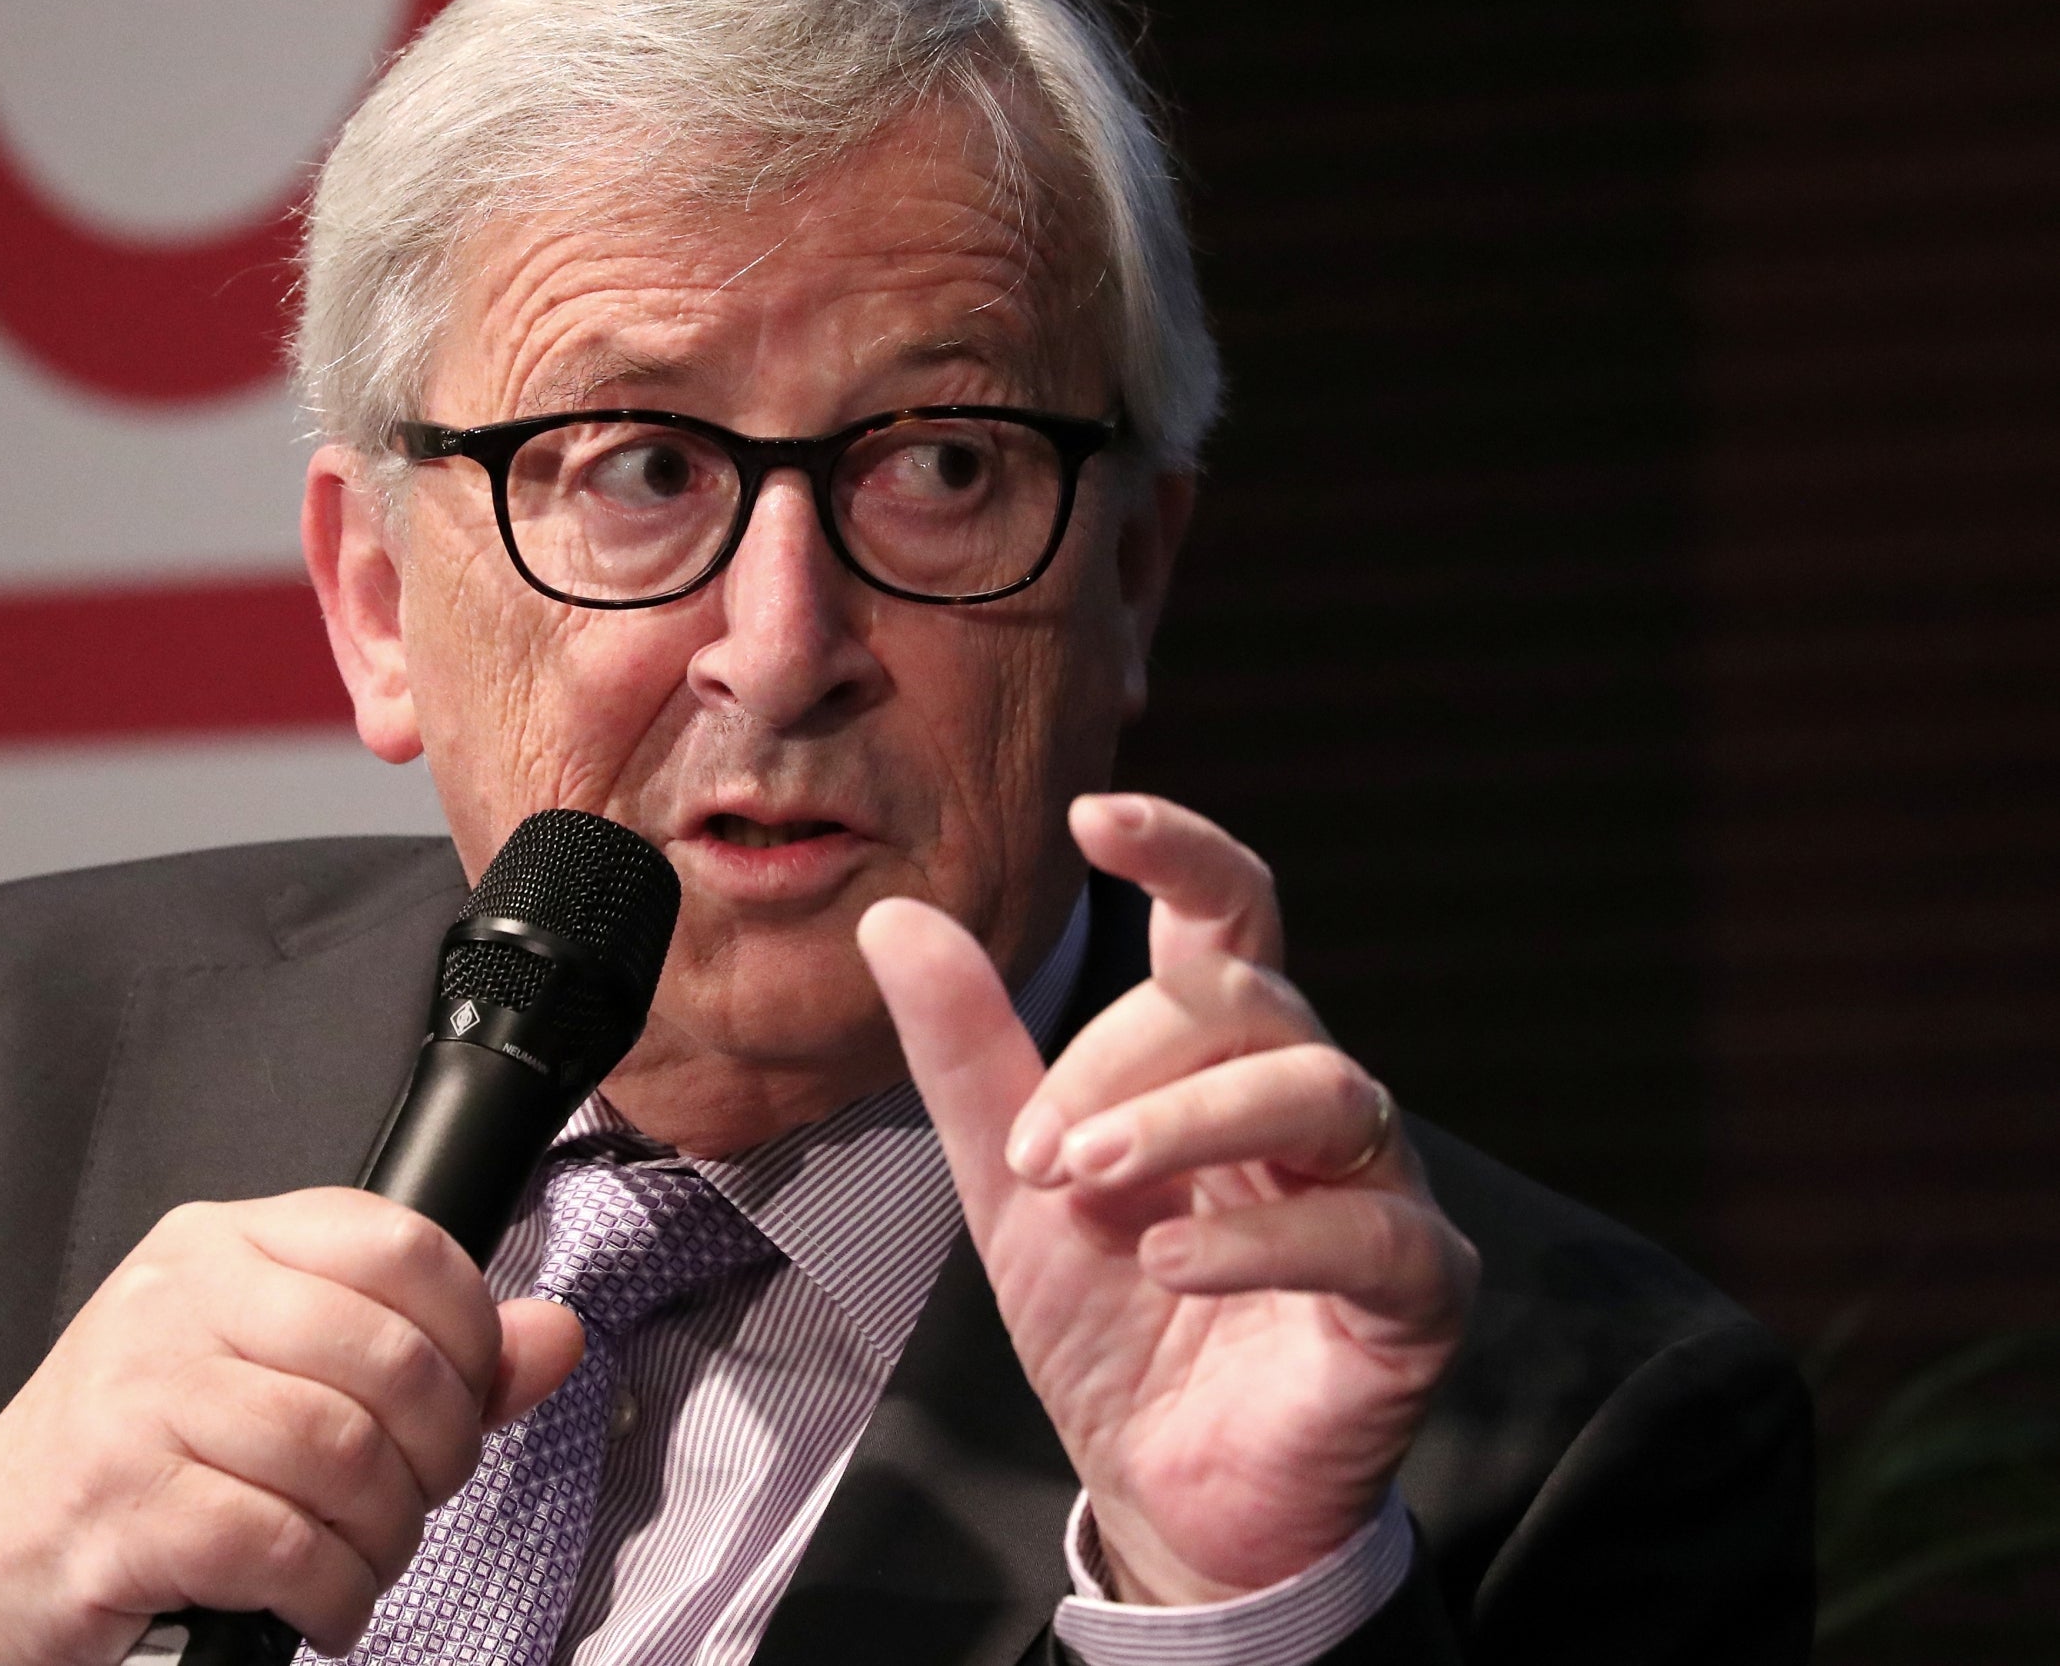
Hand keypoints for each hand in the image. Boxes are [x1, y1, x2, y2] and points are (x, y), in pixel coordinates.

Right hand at [0, 1189, 584, 1665]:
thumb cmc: (144, 1453)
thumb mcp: (276, 1368)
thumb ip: (423, 1352)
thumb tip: (556, 1337)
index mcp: (226, 1243)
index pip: (400, 1245)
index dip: (471, 1334)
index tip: (469, 1399)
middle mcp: (179, 1300)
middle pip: (389, 1360)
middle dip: (438, 1453)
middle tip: (418, 1497)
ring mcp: (141, 1398)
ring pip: (343, 1455)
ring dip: (387, 1533)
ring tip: (364, 1558)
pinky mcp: (122, 1505)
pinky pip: (281, 1544)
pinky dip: (332, 1592)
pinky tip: (322, 1602)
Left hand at [858, 794, 1477, 1604]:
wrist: (1163, 1497)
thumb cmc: (1106, 1328)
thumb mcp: (1011, 1185)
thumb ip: (969, 1056)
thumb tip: (893, 916)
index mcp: (1221, 1064)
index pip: (1230, 916)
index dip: (1180, 849)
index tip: (1094, 815)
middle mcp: (1314, 1106)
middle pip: (1254, 999)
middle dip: (1128, 1056)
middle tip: (1038, 1150)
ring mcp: (1380, 1192)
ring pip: (1326, 1087)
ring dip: (1187, 1121)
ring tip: (1085, 1181)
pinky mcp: (1420, 1295)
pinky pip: (1371, 1231)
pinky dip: (1262, 1234)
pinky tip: (1173, 1260)